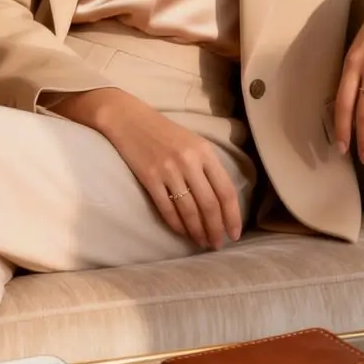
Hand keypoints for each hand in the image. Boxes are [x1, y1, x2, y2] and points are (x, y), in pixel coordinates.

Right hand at [53, 89, 242, 249]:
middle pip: (209, 204)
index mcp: (205, 152)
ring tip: (201, 242)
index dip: (232, 216)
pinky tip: (182, 232)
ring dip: (197, 231)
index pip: (226, 190)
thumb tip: (221, 202)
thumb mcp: (193, 143)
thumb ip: (207, 167)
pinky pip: (166, 208)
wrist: (129, 119)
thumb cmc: (164, 132)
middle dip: (215, 229)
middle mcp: (189, 161)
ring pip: (189, 210)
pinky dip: (176, 224)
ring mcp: (168, 170)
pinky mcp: (149, 178)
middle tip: (216, 244)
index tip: (234, 234)